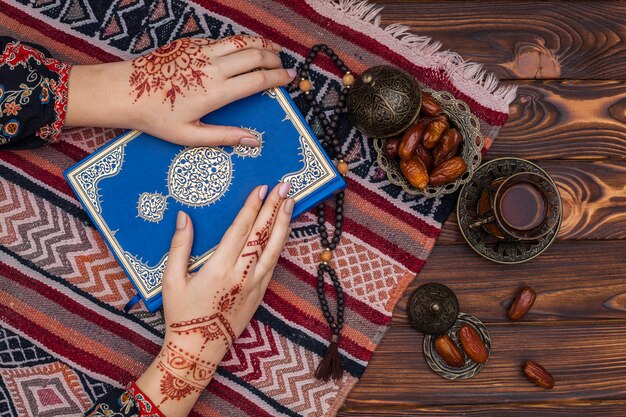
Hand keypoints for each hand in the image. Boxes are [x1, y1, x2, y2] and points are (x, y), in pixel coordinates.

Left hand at [65, 35, 295, 146]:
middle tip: (284, 66)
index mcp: (216, 92)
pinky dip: (240, 43)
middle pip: (255, 55)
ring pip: (241, 41)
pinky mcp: (191, 44)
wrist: (124, 91)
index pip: (258, 80)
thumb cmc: (155, 117)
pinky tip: (242, 50)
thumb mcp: (191, 136)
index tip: (290, 79)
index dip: (278, 78)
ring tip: (272, 51)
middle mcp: (213, 67)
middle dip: (274, 59)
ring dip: (261, 44)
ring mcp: (201, 52)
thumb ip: (226, 137)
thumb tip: (254, 140)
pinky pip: (223, 40)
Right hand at [135, 182, 293, 415]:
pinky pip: (273, 264)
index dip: (253, 207)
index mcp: (219, 268)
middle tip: (285, 185)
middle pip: (263, 235)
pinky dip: (280, 245)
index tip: (262, 188)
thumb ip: (179, 246)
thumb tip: (184, 216)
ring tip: (290, 203)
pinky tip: (283, 232)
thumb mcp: (171, 280)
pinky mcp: (260, 294)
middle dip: (274, 207)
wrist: (199, 349)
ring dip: (283, 224)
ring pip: (274, 249)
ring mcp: (254, 285)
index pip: (241, 230)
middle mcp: (242, 275)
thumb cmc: (181, 314)